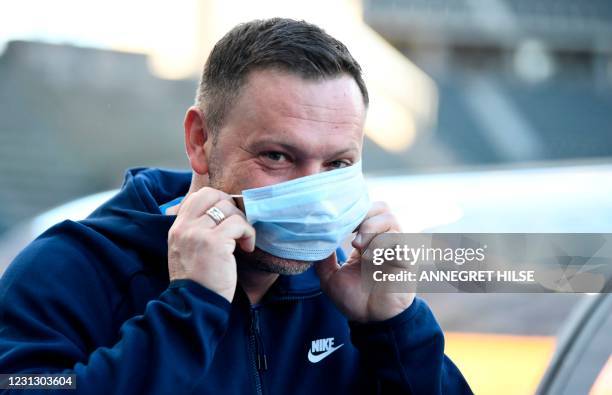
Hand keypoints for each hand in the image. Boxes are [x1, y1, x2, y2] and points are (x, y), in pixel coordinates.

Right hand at [167, 187, 255, 301]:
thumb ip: (196, 230)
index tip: (227, 216)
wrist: (195, 304)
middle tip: (237, 227)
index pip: (198, 195)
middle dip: (232, 208)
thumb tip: (220, 210)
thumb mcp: (187, 250)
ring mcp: (199, 233)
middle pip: (214, 195)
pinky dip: (248, 234)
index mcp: (177, 227)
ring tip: (242, 242)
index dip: (218, 199)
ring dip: (242, 224)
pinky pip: (239, 224)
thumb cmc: (198, 280)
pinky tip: (246, 249)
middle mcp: (185, 227)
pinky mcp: (215, 243)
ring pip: (229, 209)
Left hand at [316, 202, 414, 322]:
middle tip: (351, 233)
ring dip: (371, 229)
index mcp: (368, 240)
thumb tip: (312, 239)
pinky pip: (401, 242)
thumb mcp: (330, 277)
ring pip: (391, 220)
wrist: (372, 322)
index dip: (354, 210)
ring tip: (358, 247)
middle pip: (381, 208)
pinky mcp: (407, 261)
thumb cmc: (354, 299)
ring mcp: (397, 249)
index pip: (367, 210)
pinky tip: (370, 259)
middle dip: (364, 215)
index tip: (339, 222)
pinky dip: (383, 246)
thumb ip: (323, 258)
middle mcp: (384, 240)